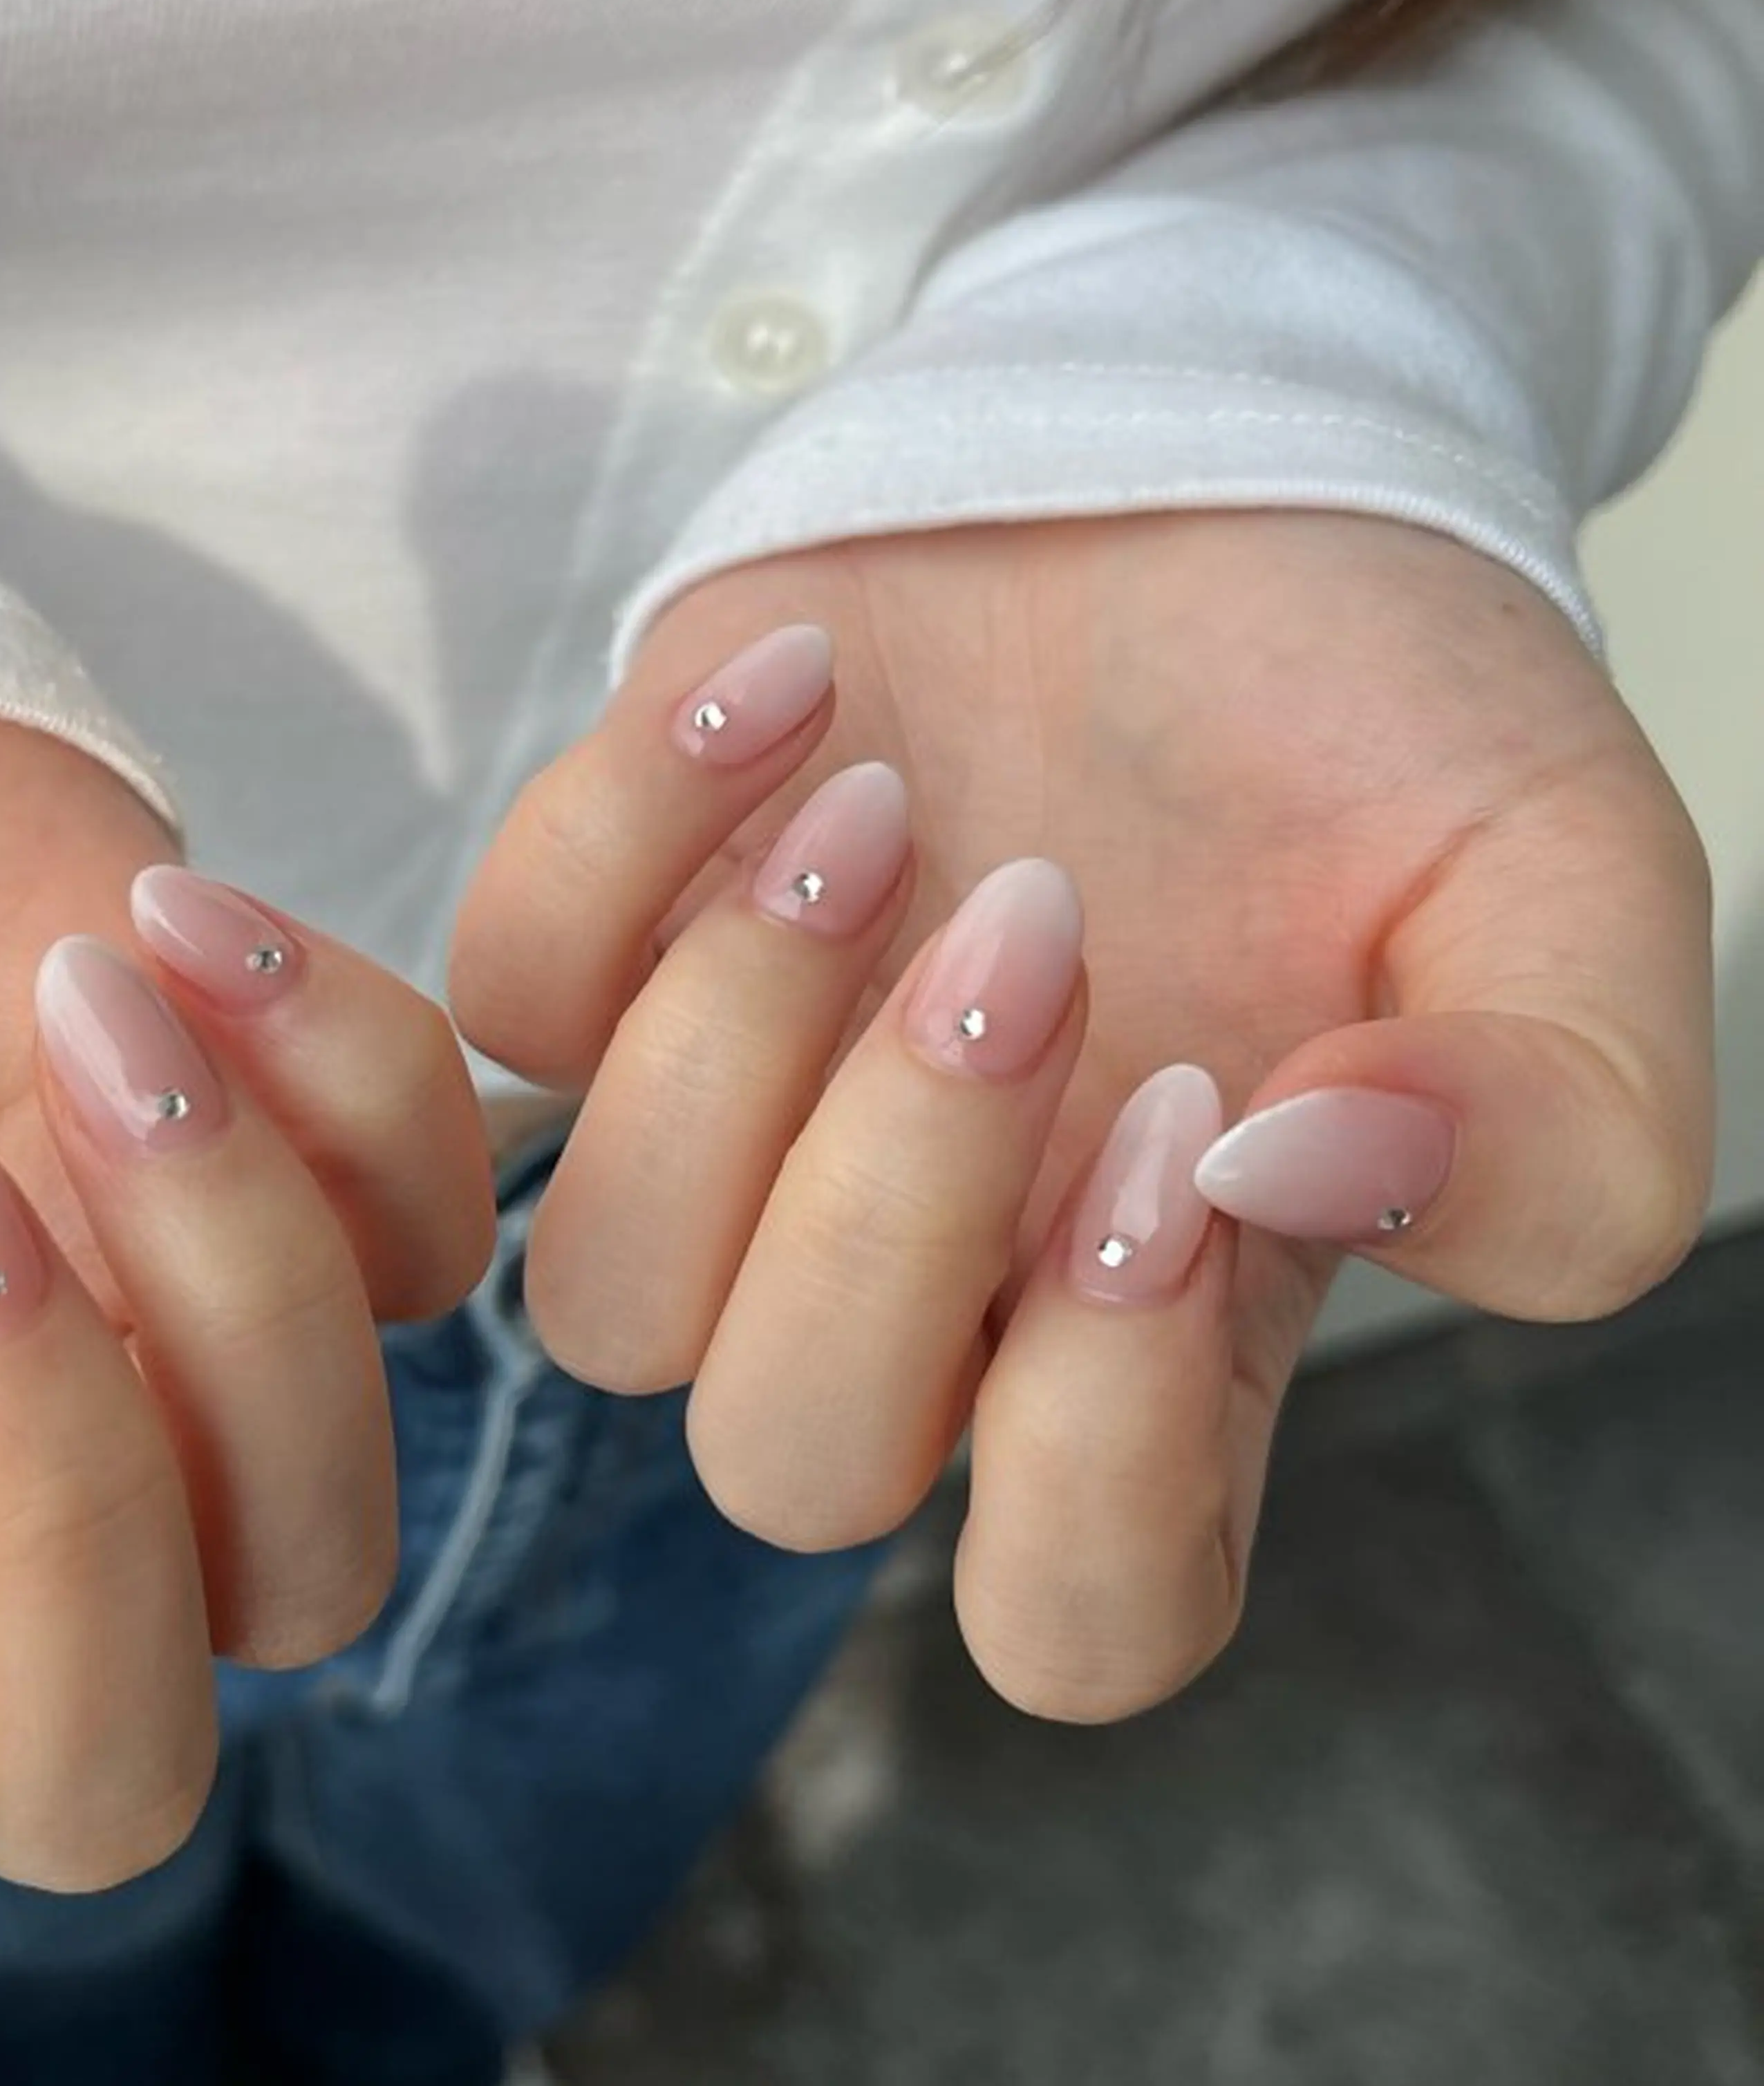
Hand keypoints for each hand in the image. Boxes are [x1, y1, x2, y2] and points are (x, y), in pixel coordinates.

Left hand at [452, 510, 1711, 1717]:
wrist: (1225, 470)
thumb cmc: (1395, 721)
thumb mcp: (1582, 906)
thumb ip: (1551, 1129)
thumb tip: (1307, 1174)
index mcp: (1171, 1330)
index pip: (1082, 1615)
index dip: (1106, 1453)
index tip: (1193, 1128)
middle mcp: (936, 1280)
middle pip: (791, 1463)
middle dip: (891, 1212)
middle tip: (1046, 928)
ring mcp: (751, 1129)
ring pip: (604, 1297)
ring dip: (731, 1048)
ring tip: (888, 809)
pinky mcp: (611, 946)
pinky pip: (503, 1005)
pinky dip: (617, 837)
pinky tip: (797, 684)